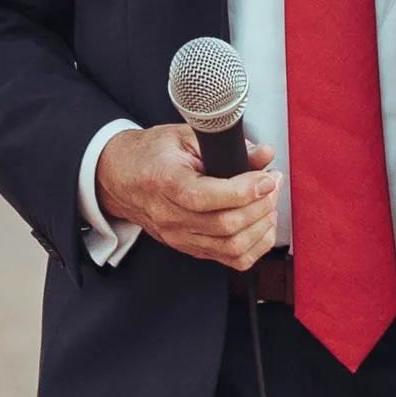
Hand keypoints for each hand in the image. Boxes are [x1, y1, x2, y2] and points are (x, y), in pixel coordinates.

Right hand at [95, 124, 280, 269]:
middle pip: (225, 225)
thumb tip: (264, 154)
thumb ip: (226, 144)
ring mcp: (179, 237)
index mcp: (165, 182)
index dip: (244, 190)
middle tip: (273, 183)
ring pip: (231, 247)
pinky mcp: (190, 248)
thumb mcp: (185, 136)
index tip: (267, 176)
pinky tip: (262, 225)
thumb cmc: (151, 154)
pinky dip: (255, 246)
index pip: (207, 197)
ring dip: (261, 225)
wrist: (123, 178)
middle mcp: (171, 216)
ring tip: (269, 201)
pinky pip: (230, 260)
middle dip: (261, 205)